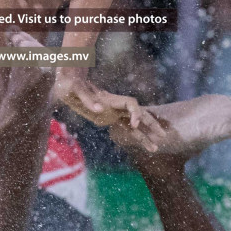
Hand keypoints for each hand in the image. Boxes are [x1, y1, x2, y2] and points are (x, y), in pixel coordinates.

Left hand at [52, 66, 166, 151]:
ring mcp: (113, 112)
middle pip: (139, 113)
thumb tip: (100, 110)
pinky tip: (142, 145)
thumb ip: (88, 100)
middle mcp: (115, 105)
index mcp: (109, 98)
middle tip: (163, 136)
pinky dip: (134, 136)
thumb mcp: (75, 90)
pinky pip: (125, 129)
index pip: (131, 104)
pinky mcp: (109, 118)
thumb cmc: (70, 84)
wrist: (68, 82)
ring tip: (155, 148)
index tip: (135, 125)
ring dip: (144, 135)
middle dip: (151, 124)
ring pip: (133, 124)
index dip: (136, 113)